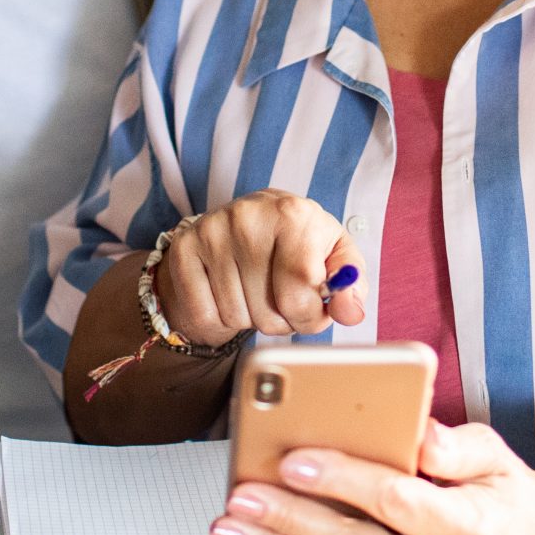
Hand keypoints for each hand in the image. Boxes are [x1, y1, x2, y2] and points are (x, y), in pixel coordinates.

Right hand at [154, 191, 366, 346]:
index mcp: (293, 214)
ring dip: (250, 319)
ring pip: (235, 317)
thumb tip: (349, 312)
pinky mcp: (184, 249)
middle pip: (268, 313)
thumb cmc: (299, 244)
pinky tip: (228, 293)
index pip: (301, 291)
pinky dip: (218, 319)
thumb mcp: (334, 256)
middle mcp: (249, 216)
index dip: (310, 315)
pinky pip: (203, 314)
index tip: (312, 307)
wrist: (249, 223)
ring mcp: (212, 231)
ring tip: (256, 292)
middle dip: (280, 321)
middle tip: (281, 298)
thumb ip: (350, 285)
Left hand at [210, 420, 534, 534]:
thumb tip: (417, 432)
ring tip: (229, 525)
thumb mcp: (495, 453)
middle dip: (290, 519)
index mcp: (465, 528)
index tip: (297, 458)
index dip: (344, 480)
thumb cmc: (507, 492)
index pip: (395, 501)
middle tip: (242, 496)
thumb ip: (456, 446)